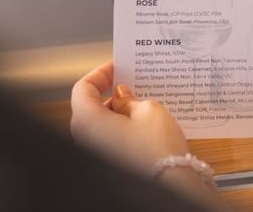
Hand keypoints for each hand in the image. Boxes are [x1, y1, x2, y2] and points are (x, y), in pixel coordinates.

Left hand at [70, 62, 191, 174]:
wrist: (169, 185)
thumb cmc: (157, 151)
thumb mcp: (149, 110)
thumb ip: (130, 98)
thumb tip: (121, 95)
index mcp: (87, 120)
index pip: (83, 88)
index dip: (100, 74)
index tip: (116, 67)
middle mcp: (84, 138)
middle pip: (89, 106)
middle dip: (110, 93)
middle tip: (132, 83)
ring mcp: (94, 152)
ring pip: (100, 123)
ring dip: (117, 110)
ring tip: (142, 103)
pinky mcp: (106, 161)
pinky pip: (108, 137)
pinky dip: (121, 126)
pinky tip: (142, 124)